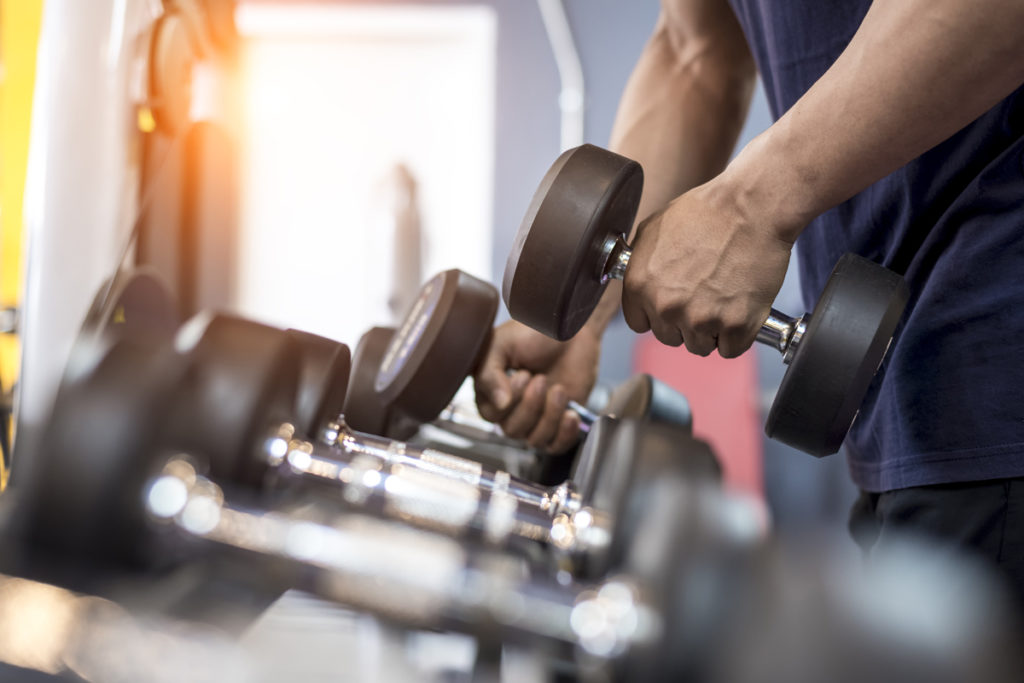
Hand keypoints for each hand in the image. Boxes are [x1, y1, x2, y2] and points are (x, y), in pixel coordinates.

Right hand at [474, 321, 600, 452]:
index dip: (510, 399)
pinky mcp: (558, 424)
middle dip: (531, 405)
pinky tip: (570, 413)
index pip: (491, 415)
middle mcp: (509, 409)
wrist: (571, 331)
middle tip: (542, 378)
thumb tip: (499, 404)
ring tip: (559, 389)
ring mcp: (534, 418)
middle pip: (512, 430)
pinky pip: (555, 447)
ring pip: (534, 440)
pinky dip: (565, 433)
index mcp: (489, 391)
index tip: (523, 374)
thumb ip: (490, 373)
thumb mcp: (502, 344)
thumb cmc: (534, 332)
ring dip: (550, 414)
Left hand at [621, 176, 793, 357]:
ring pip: (700, 346)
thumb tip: (638, 283)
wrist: (751, 206)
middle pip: (670, 338)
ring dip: (711, 331)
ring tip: (724, 300)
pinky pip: (731, 349)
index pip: (640, 324)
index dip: (658, 315)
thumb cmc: (705, 211)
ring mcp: (701, 319)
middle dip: (685, 323)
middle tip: (705, 298)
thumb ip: (640, 264)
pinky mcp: (736, 325)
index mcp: (639, 285)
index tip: (673, 305)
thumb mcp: (653, 229)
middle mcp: (666, 307)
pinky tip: (741, 310)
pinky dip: (738, 335)